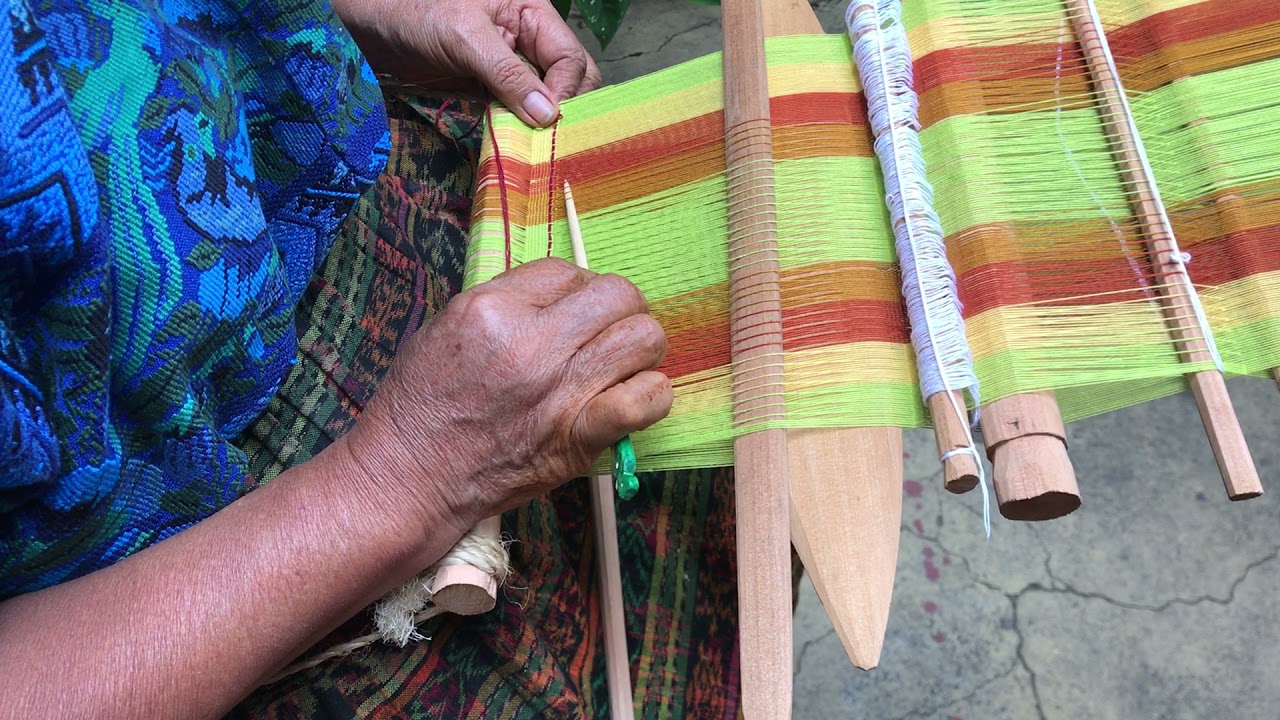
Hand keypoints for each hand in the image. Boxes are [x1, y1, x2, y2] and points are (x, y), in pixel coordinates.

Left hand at [335, 0, 602, 126]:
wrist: (368, 26)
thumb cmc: (413, 12)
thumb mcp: (465, 37)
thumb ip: (509, 74)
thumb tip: (548, 115)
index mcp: (533, 12)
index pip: (570, 58)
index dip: (565, 91)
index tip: (548, 122)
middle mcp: (528, 38)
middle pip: (569, 80)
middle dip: (562, 109)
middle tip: (547, 140)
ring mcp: (509, 65)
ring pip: (544, 100)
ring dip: (539, 124)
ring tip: (531, 147)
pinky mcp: (488, 86)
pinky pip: (516, 111)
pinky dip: (517, 128)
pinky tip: (512, 142)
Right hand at [346, 258, 671, 535]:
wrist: (409, 476)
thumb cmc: (422, 404)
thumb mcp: (446, 327)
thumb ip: (505, 304)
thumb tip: (562, 294)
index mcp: (493, 308)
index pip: (567, 271)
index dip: (579, 288)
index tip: (575, 313)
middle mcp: (530, 343)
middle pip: (617, 294)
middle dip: (621, 309)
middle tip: (608, 334)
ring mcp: (557, 390)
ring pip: (642, 337)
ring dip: (641, 348)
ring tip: (623, 364)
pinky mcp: (576, 437)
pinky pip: (644, 400)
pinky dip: (651, 395)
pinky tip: (635, 398)